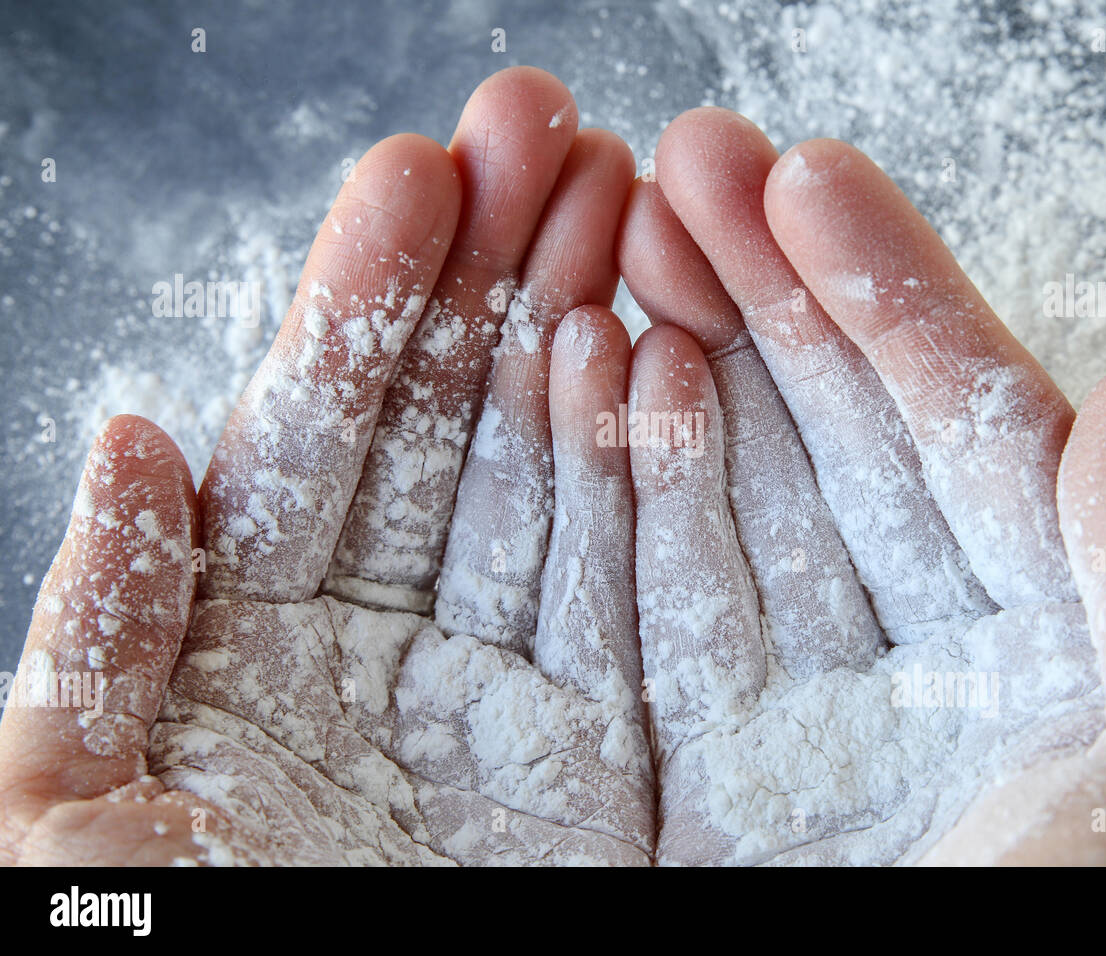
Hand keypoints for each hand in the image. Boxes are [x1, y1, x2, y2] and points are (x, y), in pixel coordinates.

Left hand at [0, 68, 653, 865]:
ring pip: (554, 481)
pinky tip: (658, 358)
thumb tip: (132, 436)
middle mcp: (395, 650)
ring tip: (619, 198)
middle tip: (546, 129)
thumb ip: (101, 623)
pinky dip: (653, 479)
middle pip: (455, 426)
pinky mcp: (609, 764)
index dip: (365, 298)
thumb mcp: (62, 798)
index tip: (414, 170)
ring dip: (582, 330)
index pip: (320, 436)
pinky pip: (637, 602)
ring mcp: (512, 697)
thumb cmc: (139, 939)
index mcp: (254, 644)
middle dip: (496, 268)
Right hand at [615, 108, 1105, 864]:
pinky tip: (580, 374)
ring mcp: (774, 704)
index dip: (887, 291)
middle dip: (758, 284)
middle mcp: (897, 656)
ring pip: (718, 488)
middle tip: (684, 159)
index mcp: (1028, 647)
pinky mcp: (669, 769)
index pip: (954, 427)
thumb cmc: (1074, 942)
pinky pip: (633, 600)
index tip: (808, 177)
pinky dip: (602, 484)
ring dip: (669, 351)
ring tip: (618, 235)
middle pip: (820, 430)